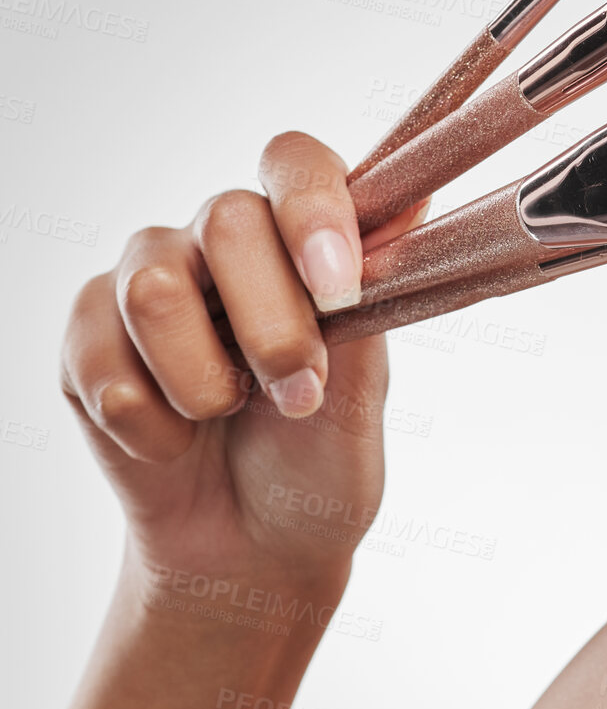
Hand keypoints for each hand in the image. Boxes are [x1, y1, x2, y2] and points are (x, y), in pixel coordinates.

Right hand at [59, 130, 429, 594]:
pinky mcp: (87, 335)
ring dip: (205, 382)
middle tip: (298, 391)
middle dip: (271, 324)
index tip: (339, 286)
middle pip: (227, 219)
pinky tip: (175, 443)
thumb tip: (418, 196)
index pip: (296, 160)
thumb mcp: (368, 386)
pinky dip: (151, 427)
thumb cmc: (321, 458)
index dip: (313, 208)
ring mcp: (149, 277)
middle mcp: (224, 236)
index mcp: (302, 233)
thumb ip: (376, 294)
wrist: (253, 548)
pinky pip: (102, 363)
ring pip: (153, 289)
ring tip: (233, 414)